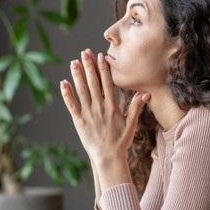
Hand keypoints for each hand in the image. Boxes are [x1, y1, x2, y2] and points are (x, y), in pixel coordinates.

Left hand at [60, 49, 148, 164]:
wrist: (108, 157)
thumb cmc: (121, 142)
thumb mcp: (131, 124)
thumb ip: (136, 107)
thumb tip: (145, 93)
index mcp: (112, 107)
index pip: (108, 84)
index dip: (104, 69)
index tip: (101, 57)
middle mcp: (99, 108)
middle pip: (93, 83)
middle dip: (89, 66)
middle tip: (85, 52)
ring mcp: (88, 114)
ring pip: (81, 91)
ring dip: (77, 76)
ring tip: (74, 62)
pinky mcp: (79, 121)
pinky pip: (72, 105)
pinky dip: (67, 94)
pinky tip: (63, 83)